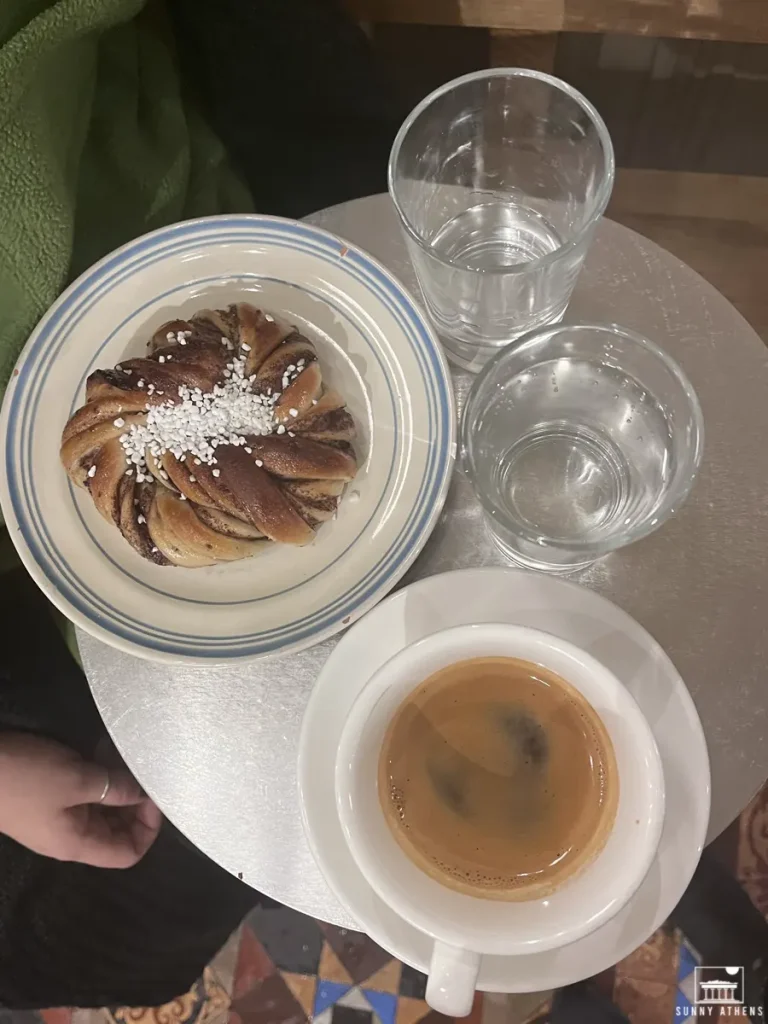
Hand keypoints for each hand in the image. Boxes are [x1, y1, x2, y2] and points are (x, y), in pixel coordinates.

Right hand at [0, 732, 161, 867]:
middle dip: (135, 801)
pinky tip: (100, 750)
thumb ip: (115, 787)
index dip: (148, 828)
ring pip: (102, 808)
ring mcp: (57, 817)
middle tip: (141, 768)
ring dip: (117, 783)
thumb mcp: (76, 779)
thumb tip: (144, 793)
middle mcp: (71, 836)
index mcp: (79, 843)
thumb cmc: (25, 778)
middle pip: (118, 830)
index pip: (128, 853)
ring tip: (122, 752)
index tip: (153, 794)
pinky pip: (84, 793)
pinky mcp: (47, 798)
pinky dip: (98, 775)